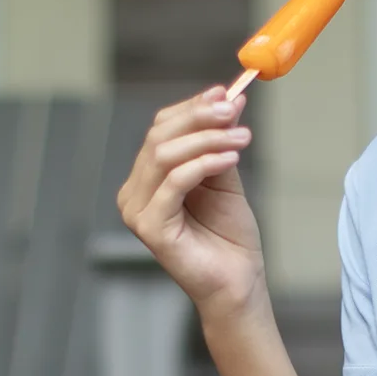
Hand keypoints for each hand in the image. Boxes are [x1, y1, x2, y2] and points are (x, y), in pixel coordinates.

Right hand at [115, 88, 264, 318]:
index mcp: (147, 180)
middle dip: (200, 118)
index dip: (192, 108)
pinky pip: (174, 182)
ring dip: (208, 139)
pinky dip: (204, 163)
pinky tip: (231, 158)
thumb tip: (226, 98)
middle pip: (159, 137)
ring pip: (165, 155)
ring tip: (242, 138)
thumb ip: (218, 143)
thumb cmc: (229, 237)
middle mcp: (134, 194)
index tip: (226, 94)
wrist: (237, 282)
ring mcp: (137, 212)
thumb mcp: (225, 178)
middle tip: (235, 110)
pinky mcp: (150, 228)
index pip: (161, 129)